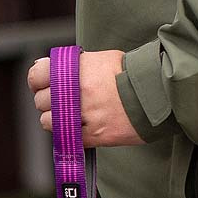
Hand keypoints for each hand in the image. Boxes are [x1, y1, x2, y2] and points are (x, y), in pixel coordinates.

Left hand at [27, 50, 145, 146]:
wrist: (160, 94)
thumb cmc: (132, 74)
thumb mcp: (102, 60)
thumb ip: (74, 67)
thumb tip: (42, 68)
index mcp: (79, 69)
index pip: (39, 75)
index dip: (36, 81)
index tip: (40, 84)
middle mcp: (79, 91)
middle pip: (42, 101)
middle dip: (48, 102)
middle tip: (62, 102)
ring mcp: (86, 114)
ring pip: (49, 122)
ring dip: (56, 120)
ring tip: (71, 116)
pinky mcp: (95, 135)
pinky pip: (67, 138)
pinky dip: (69, 134)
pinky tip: (81, 127)